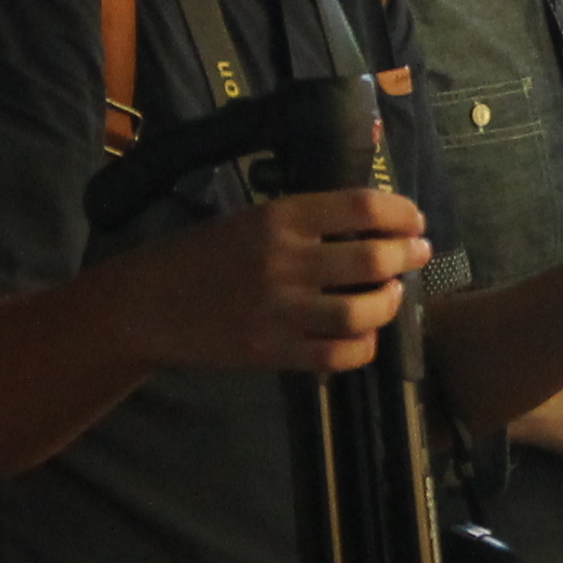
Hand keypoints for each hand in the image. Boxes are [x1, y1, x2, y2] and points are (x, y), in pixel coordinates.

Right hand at [114, 185, 434, 373]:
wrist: (145, 304)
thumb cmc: (199, 255)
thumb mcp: (248, 218)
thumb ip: (302, 221)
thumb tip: (369, 225)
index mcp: (278, 217)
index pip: (360, 208)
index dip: (400, 214)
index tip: (414, 220)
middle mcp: (283, 260)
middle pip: (371, 260)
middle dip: (406, 257)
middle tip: (417, 255)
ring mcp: (278, 310)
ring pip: (361, 312)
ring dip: (389, 304)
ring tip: (393, 296)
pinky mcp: (270, 352)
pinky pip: (336, 354)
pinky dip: (362, 347)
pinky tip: (365, 336)